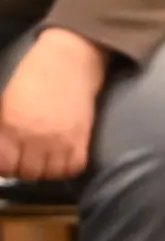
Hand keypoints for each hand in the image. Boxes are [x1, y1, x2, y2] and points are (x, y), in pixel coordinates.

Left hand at [0, 28, 104, 180]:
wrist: (68, 65)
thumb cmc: (33, 78)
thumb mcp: (8, 102)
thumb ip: (4, 129)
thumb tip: (3, 152)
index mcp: (12, 124)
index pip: (5, 164)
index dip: (5, 167)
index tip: (7, 162)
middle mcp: (36, 137)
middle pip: (28, 173)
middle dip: (23, 169)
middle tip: (24, 160)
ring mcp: (61, 141)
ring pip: (50, 175)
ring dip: (44, 171)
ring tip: (42, 160)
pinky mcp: (81, 142)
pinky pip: (72, 169)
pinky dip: (64, 168)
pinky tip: (59, 158)